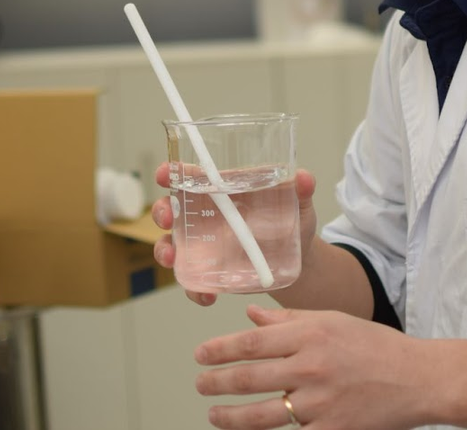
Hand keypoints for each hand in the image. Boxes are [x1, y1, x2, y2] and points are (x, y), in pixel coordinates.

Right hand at [151, 163, 319, 306]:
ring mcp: (204, 245)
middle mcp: (207, 215)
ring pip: (171, 243)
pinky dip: (194, 289)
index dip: (172, 171)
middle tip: (166, 217)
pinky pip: (193, 281)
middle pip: (172, 207)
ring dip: (165, 250)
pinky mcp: (210, 271)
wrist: (299, 261)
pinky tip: (206, 296)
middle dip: (162, 210)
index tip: (163, 173)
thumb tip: (305, 177)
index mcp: (223, 190)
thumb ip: (301, 190)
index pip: (191, 175)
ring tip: (172, 258)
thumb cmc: (294, 221)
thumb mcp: (299, 204)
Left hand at [194, 304, 429, 429]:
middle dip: (216, 382)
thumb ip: (289, 321)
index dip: (220, 350)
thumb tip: (250, 315)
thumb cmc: (376, 346)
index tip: (201, 355)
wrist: (419, 379)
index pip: (252, 342)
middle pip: (249, 378)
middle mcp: (312, 368)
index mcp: (311, 335)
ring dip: (230, 417)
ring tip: (214, 414)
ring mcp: (321, 403)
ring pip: (260, 414)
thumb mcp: (333, 320)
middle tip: (200, 383)